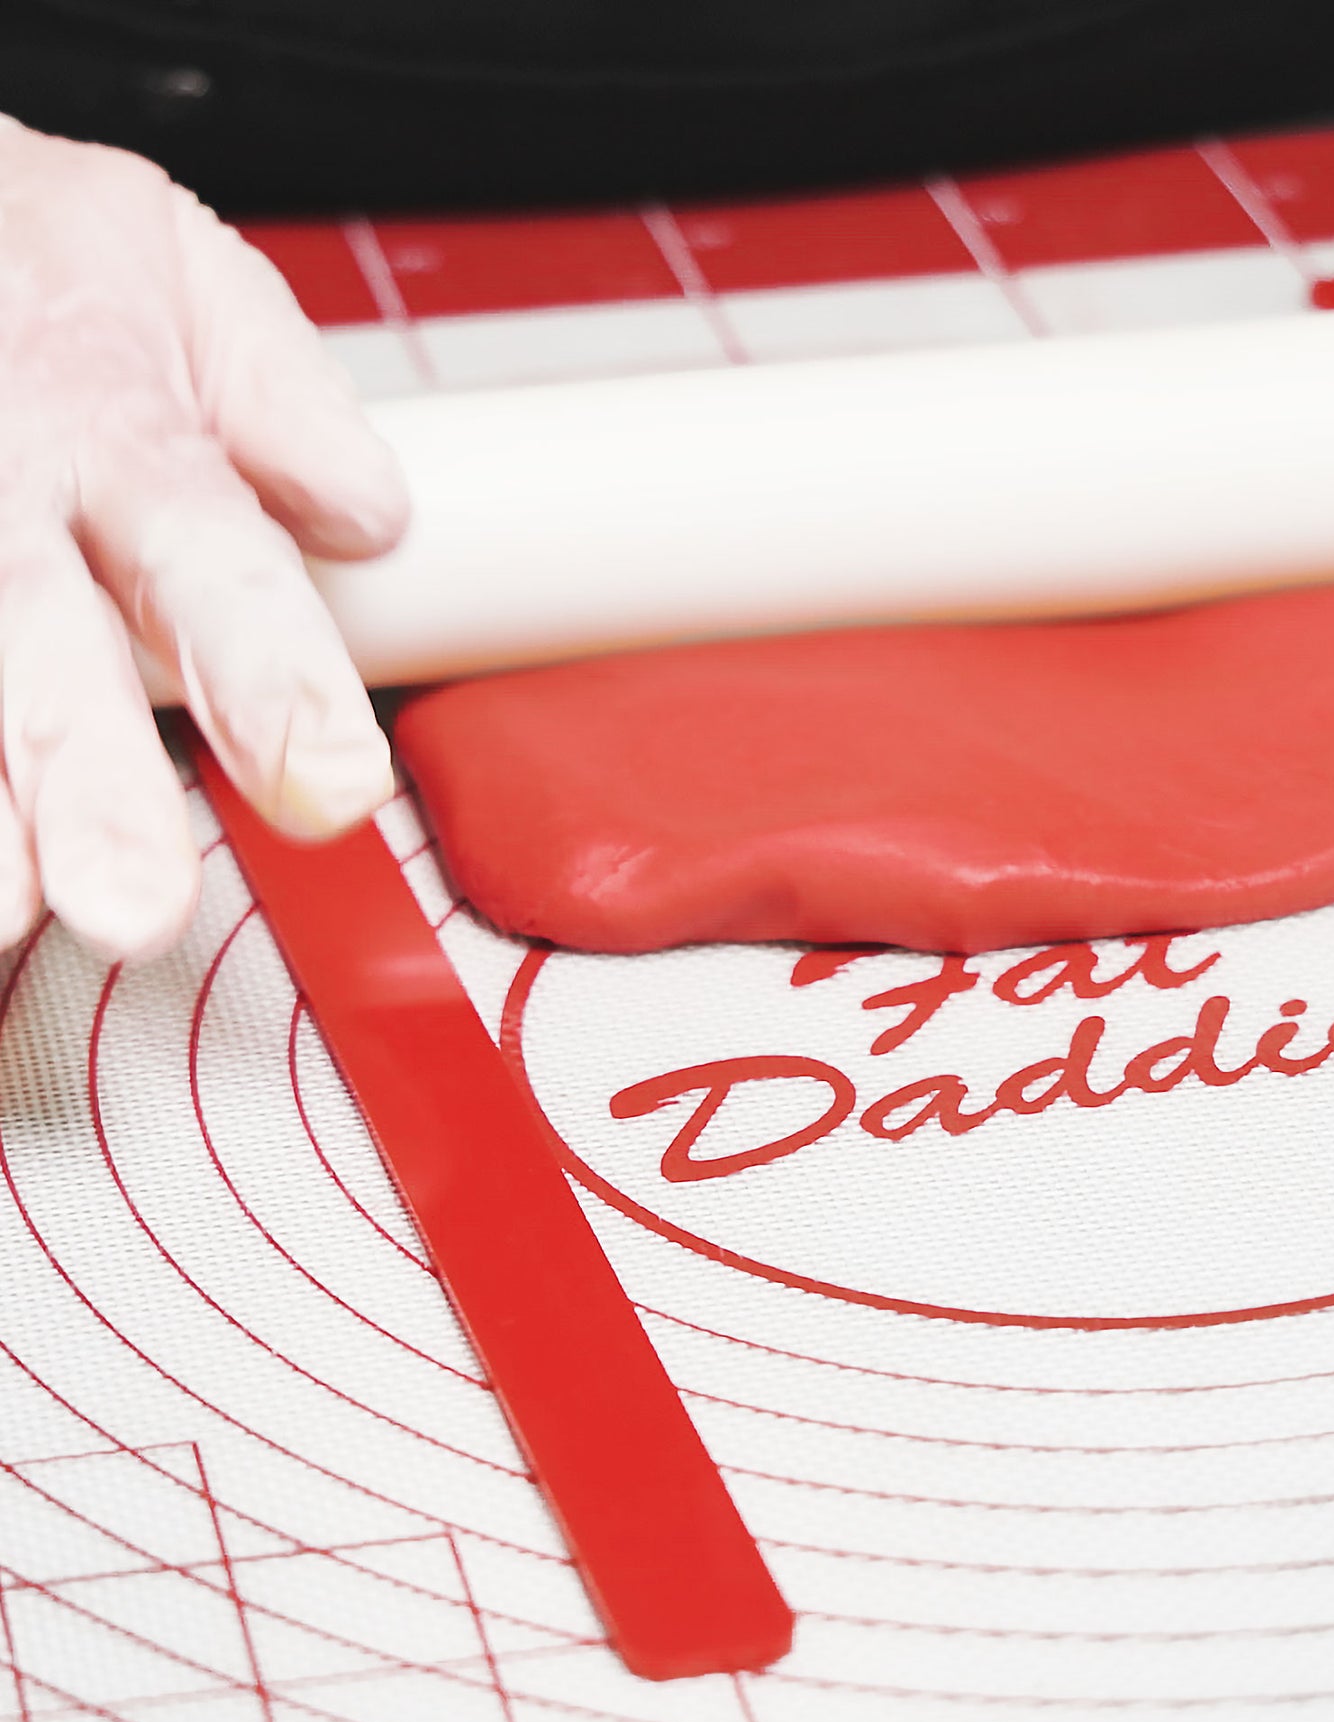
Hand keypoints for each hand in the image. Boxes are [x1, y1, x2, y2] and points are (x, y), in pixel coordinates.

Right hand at [0, 118, 405, 961]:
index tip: (329, 787)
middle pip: (41, 647)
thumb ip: (278, 394)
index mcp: (115, 431)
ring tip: (1, 924)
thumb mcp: (174, 266)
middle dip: (88, 783)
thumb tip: (370, 513)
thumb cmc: (37, 259)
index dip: (271, 677)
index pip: (212, 561)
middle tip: (133, 907)